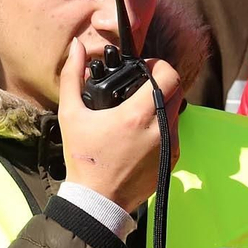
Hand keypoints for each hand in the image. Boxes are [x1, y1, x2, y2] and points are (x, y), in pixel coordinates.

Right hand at [57, 37, 182, 213]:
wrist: (97, 201)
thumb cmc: (83, 159)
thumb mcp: (70, 115)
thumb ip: (72, 76)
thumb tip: (77, 46)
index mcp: (136, 115)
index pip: (168, 75)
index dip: (158, 65)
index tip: (143, 69)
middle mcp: (160, 129)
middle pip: (176, 89)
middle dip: (160, 83)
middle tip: (140, 87)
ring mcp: (169, 145)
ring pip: (177, 110)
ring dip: (162, 103)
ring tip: (137, 111)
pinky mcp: (172, 159)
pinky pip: (174, 131)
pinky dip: (162, 125)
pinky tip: (140, 133)